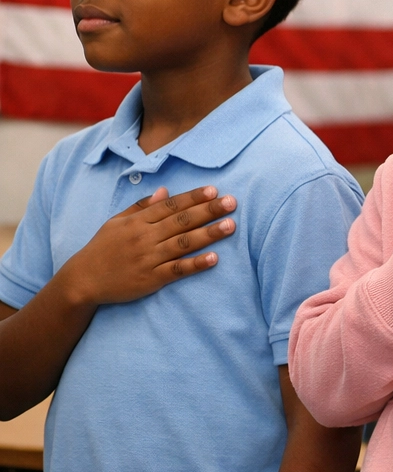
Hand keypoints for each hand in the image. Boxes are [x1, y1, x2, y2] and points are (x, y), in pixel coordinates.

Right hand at [58, 185, 235, 306]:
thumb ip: (141, 206)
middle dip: (208, 211)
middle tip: (232, 202)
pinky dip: (195, 264)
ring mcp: (148, 258)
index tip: (214, 190)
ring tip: (230, 225)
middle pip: (181, 221)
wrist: (82, 281)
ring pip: (183, 244)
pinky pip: (176, 270)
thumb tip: (164, 191)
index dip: (192, 197)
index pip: (170, 206)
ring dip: (208, 234)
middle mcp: (144, 238)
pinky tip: (214, 258)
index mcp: (137, 222)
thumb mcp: (116, 222)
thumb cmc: (102, 249)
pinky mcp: (150, 279)